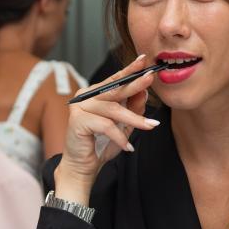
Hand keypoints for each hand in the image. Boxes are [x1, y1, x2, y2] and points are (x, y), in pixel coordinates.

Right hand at [54, 54, 158, 197]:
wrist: (84, 167)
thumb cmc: (102, 145)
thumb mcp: (124, 126)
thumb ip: (132, 109)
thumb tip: (144, 93)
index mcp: (96, 94)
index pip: (115, 80)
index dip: (129, 70)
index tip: (144, 60)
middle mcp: (86, 96)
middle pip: (114, 89)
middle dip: (135, 85)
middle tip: (150, 78)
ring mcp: (80, 107)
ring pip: (113, 109)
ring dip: (134, 119)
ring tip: (150, 126)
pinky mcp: (77, 120)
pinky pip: (105, 125)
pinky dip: (119, 136)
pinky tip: (126, 147)